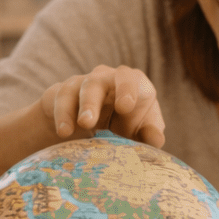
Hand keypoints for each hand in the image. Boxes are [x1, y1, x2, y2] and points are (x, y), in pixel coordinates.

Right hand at [37, 65, 165, 146]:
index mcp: (132, 84)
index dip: (128, 89)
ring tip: (83, 126)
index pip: (132, 79)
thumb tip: (156, 140)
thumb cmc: (124, 124)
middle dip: (98, 98)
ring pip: (82, 88)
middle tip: (94, 120)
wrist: (92, 123)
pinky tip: (64, 131)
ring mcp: (85, 83)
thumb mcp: (139, 130)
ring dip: (83, 107)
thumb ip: (149, 134)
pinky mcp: (65, 93)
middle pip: (102, 79)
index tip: (125, 107)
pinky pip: (62, 98)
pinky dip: (63, 115)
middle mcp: (108, 78)